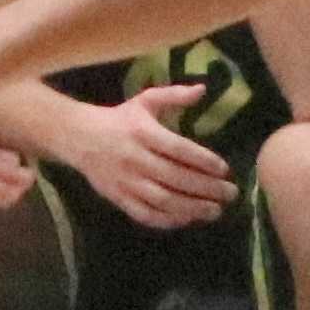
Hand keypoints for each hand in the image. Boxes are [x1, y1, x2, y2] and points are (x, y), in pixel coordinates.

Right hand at [71, 83, 232, 228]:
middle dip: (207, 188)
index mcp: (143, 133)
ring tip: (215, 211)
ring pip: (163, 200)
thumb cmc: (120, 119)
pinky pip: (146, 214)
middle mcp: (135, 158)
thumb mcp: (145, 101)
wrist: (79, 137)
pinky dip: (168, 220)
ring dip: (192, 208)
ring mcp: (126, 182)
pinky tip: (188, 219)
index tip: (225, 169)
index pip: (179, 149)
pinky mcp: (118, 198)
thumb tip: (203, 89)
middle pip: (176, 177)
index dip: (204, 160)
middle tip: (230, 194)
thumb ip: (174, 95)